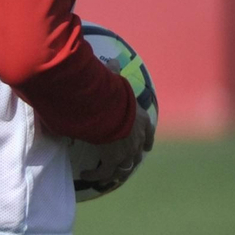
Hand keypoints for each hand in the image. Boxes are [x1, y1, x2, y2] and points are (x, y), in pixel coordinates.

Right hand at [77, 51, 156, 187]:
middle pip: (137, 154)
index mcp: (140, 120)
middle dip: (130, 159)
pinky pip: (104, 172)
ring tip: (100, 172)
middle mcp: (137, 139)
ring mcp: (126, 152)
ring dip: (114, 170)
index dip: (146, 141)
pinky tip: (85, 174)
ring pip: (123, 167)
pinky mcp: (112, 160)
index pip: (148, 134)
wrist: (106, 109)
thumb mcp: (115, 82)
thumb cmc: (111, 94)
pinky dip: (95, 175)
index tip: (145, 147)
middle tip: (120, 162)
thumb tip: (112, 59)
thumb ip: (113, 73)